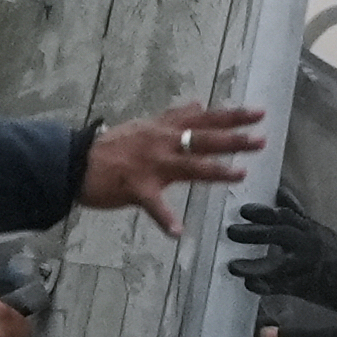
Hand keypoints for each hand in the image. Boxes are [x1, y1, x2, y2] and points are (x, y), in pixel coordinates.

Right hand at [82, 103, 261, 235]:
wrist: (75, 161)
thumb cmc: (112, 146)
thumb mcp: (146, 124)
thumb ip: (175, 116)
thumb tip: (199, 103)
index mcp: (164, 128)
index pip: (205, 119)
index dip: (232, 116)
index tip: (259, 113)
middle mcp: (162, 142)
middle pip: (204, 139)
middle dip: (234, 140)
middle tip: (261, 140)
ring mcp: (151, 165)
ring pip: (189, 166)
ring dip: (216, 170)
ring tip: (240, 174)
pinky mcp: (136, 188)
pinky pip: (154, 206)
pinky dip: (166, 220)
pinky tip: (178, 233)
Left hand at [225, 199, 336, 307]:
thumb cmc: (331, 253)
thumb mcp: (316, 229)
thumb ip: (296, 213)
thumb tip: (280, 192)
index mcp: (308, 229)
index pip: (284, 216)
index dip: (263, 212)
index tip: (244, 211)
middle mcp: (307, 246)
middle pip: (280, 235)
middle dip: (254, 234)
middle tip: (231, 232)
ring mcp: (305, 267)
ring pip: (279, 265)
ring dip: (255, 265)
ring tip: (233, 266)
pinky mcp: (304, 287)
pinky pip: (282, 287)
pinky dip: (265, 286)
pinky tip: (249, 284)